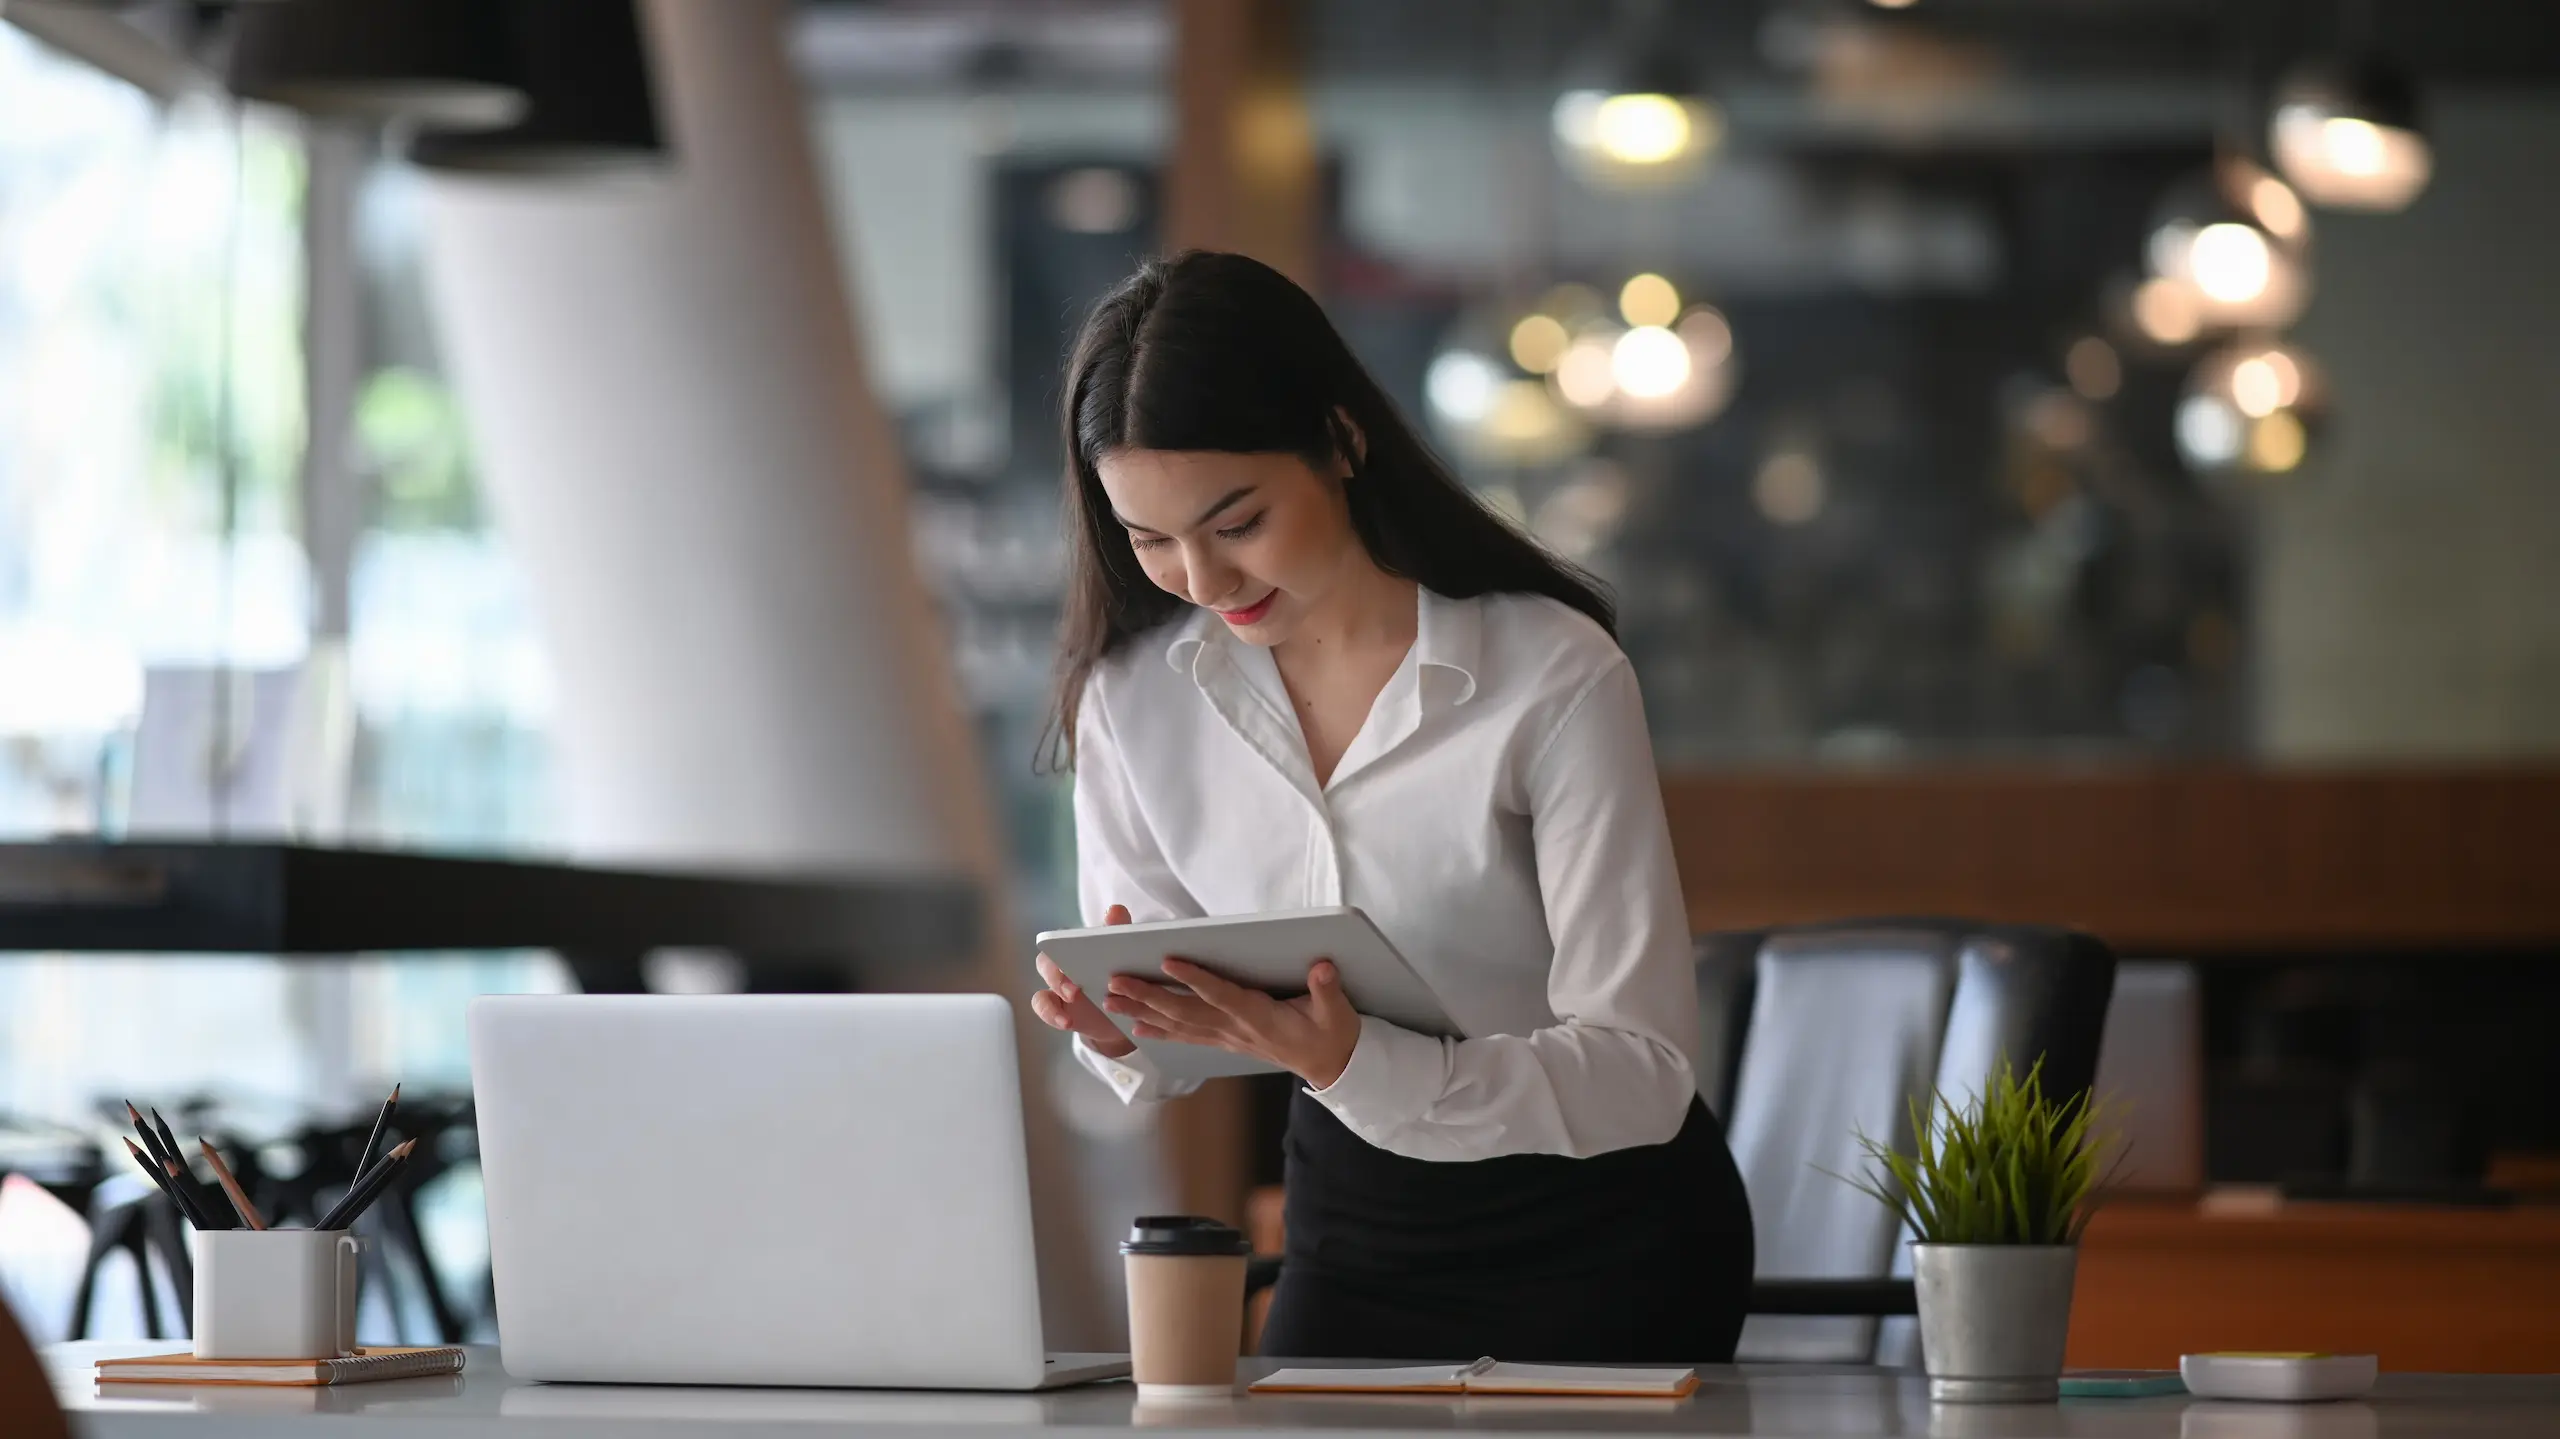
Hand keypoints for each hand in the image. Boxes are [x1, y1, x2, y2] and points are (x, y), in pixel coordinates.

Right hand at [1033, 904, 1138, 1058]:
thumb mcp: (1125, 955)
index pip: (1060, 939)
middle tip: (1075, 985)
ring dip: (1055, 995)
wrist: (1126, 1010)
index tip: (1076, 950)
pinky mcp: (1057, 1009)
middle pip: (1046, 963)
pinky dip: (1052, 1016)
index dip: (1063, 943)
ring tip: (1072, 998)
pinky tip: (1067, 1023)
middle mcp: (1061, 966)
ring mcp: (1057, 990)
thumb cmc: (1122, 975)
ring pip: (1042, 989)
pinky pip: (1045, 1010)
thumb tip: (1115, 909)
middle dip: (1058, 974)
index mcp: (1075, 948)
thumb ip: (1118, 932)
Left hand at [1103, 957, 1360, 1090]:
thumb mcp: (1337, 1012)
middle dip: (1148, 995)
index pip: (1221, 995)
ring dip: (1143, 1010)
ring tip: (1111, 999)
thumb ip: (1327, 990)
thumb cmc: (1331, 1034)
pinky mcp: (1226, 1040)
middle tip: (1115, 981)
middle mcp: (1236, 1029)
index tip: (1168, 960)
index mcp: (1260, 1017)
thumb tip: (1323, 967)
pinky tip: (1136, 1025)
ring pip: (1179, 1023)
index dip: (1195, 978)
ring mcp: (1228, 1037)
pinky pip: (1186, 1036)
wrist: (1330, 1065)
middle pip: (1186, 1011)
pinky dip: (1159, 1030)